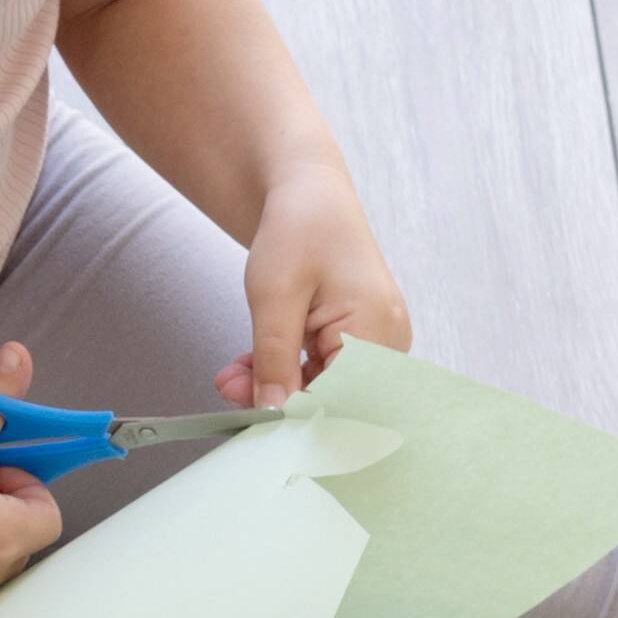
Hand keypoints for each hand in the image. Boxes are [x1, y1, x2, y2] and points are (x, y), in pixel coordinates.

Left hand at [224, 175, 412, 406]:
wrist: (312, 197)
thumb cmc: (299, 230)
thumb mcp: (273, 297)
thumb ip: (274, 360)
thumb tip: (272, 416)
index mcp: (376, 327)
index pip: (341, 399)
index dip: (297, 416)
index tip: (251, 420)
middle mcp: (388, 340)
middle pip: (334, 398)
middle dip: (279, 400)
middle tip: (229, 390)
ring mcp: (378, 342)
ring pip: (324, 389)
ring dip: (277, 387)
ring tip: (232, 377)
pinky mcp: (362, 343)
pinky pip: (324, 374)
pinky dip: (287, 373)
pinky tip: (253, 367)